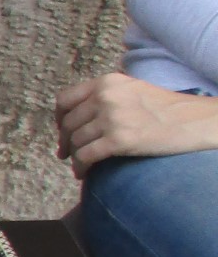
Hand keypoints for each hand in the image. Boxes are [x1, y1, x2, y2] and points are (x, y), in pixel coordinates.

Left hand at [55, 73, 217, 176]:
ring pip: (75, 142)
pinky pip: (85, 157)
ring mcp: (112, 118)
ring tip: (80, 165)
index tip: (62, 131)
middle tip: (66, 154)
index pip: (65, 100)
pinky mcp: (119, 140)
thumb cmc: (167, 110)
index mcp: (107, 83)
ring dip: (75, 157)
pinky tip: (83, 174)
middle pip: (68, 125)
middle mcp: (106, 97)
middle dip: (65, 142)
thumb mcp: (133, 90)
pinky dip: (81, 168)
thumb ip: (106, 97)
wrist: (197, 121)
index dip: (59, 118)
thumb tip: (76, 118)